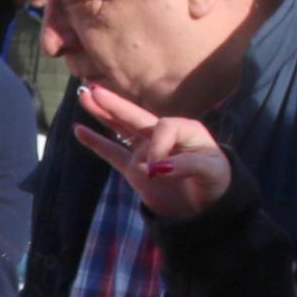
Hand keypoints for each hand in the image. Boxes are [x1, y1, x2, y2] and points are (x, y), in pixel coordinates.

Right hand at [71, 83, 231, 219]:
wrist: (210, 208)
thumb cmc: (217, 185)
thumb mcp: (211, 172)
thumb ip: (187, 165)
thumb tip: (155, 168)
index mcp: (185, 130)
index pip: (162, 127)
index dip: (158, 146)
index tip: (158, 171)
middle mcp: (164, 136)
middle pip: (136, 115)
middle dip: (116, 103)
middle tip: (94, 88)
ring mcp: (146, 151)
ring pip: (120, 128)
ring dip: (103, 113)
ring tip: (84, 95)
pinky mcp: (135, 168)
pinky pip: (112, 152)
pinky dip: (96, 142)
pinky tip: (79, 130)